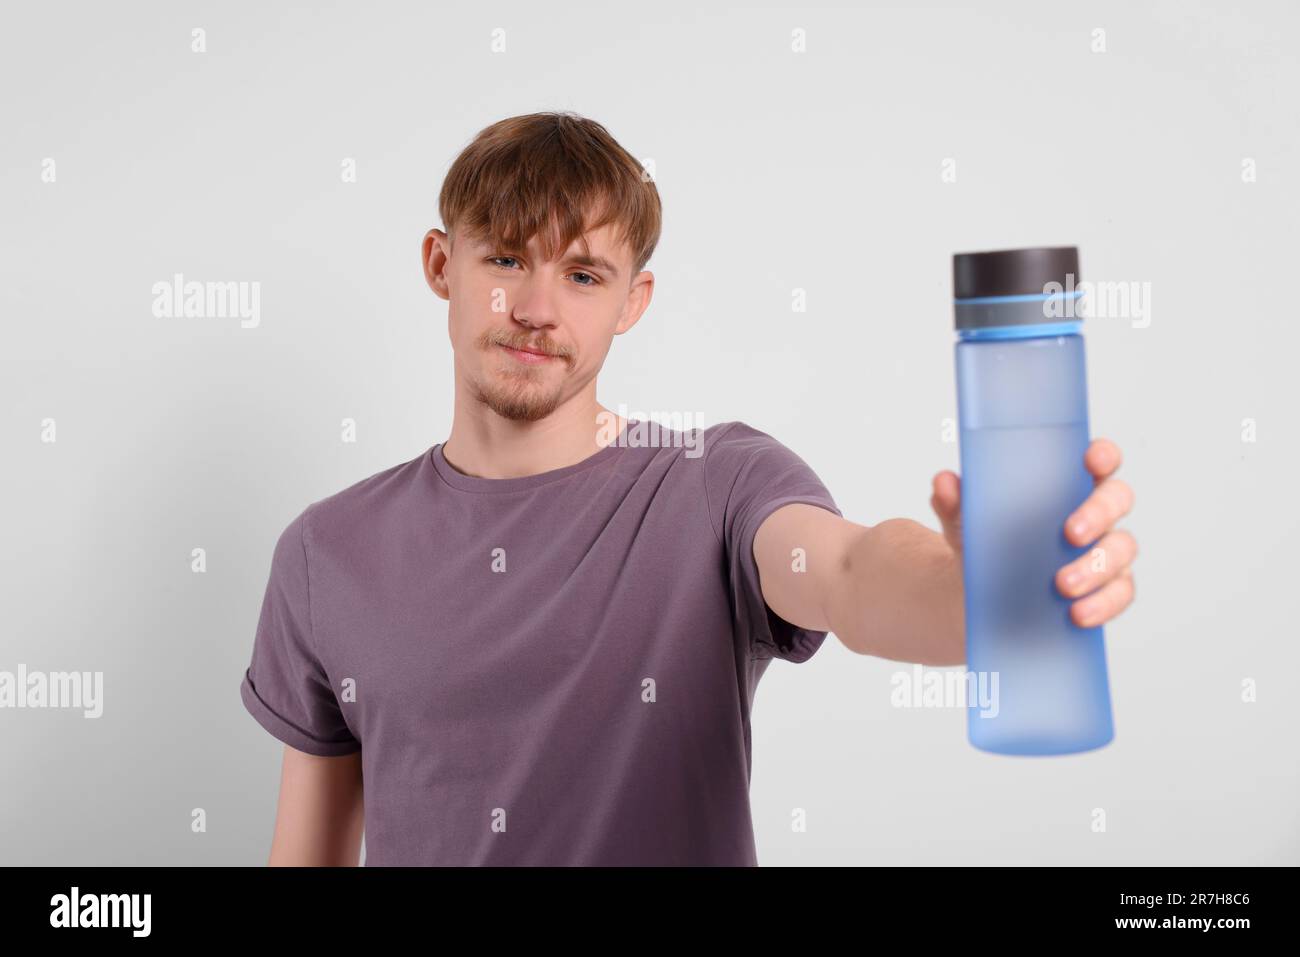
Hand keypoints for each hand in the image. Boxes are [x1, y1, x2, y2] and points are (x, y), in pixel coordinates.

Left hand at [929, 437, 1137, 627]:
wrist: (980, 594)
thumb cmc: (985, 541)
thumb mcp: (965, 522)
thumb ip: (954, 502)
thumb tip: (943, 483)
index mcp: (1068, 484)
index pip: (1099, 459)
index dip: (1103, 455)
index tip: (1091, 460)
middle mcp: (1096, 512)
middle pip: (1117, 500)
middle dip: (1099, 514)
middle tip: (1070, 534)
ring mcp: (1107, 550)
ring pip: (1122, 550)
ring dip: (1097, 567)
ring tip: (1063, 585)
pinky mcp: (1108, 587)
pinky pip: (1120, 593)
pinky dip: (1103, 604)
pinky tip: (1078, 614)